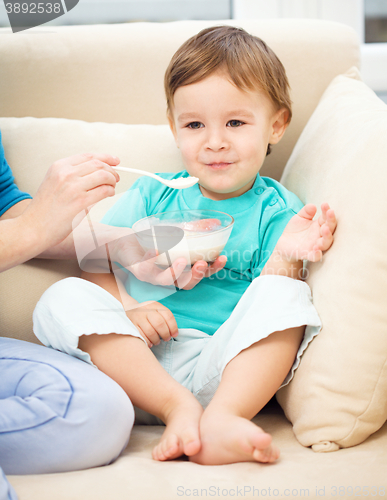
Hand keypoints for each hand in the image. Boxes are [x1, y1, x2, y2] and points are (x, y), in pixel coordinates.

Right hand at [22, 153, 119, 247]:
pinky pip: (104, 191)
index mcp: (58, 166)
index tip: (115, 161)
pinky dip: (110, 191)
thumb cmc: (45, 209)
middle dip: (111, 170)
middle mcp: (66, 174)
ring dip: (112, 181)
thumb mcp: (53, 182)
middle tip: (116, 177)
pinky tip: (108, 194)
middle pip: (98, 164)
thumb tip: (97, 171)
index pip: (88, 156)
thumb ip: (71, 175)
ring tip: (111, 187)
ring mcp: (73, 187)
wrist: (33, 227)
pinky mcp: (80, 202)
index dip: (105, 157)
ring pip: (104, 175)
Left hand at [111, 234, 227, 289]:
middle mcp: (168, 275)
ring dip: (176, 272)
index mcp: (180, 269)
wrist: (125, 241)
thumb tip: (216, 222)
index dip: (213, 269)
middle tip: (202, 264)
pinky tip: (156, 249)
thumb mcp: (177, 232)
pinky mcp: (139, 270)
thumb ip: (197, 228)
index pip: (201, 274)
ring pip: (167, 281)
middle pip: (186, 283)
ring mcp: (153, 275)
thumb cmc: (152, 240)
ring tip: (182, 261)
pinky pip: (145, 269)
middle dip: (197, 275)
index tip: (222, 258)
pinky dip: (151, 260)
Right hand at [126, 301, 177, 346]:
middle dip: (165, 334)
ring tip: (157, 341)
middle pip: (159, 323)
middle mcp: (146, 309)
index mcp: (155, 305)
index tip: (174, 334)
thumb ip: (165, 319)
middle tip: (166, 338)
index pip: (168, 315)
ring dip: (156, 339)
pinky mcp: (131, 325)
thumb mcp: (156, 311)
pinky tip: (150, 343)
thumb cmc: (147, 313)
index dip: (173, 327)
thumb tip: (173, 333)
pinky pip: (141, 336)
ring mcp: (137, 317)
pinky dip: (147, 341)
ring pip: (150, 331)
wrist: (128, 309)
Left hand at [275, 203, 336, 261]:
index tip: (324, 204)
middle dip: (331, 221)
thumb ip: (305, 212)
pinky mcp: (308, 254)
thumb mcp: (299, 218)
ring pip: (326, 243)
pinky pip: (315, 256)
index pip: (326, 217)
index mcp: (319, 225)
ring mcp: (315, 245)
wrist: (284, 244)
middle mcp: (320, 235)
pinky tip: (317, 249)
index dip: (326, 211)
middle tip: (330, 213)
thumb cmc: (295, 230)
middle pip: (329, 229)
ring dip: (327, 236)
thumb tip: (312, 206)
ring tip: (326, 229)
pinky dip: (317, 254)